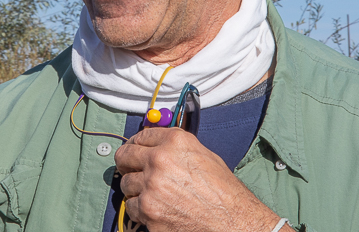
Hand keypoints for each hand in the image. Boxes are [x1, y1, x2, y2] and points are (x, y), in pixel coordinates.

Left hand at [114, 127, 282, 231]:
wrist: (234, 223)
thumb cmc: (224, 192)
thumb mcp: (203, 155)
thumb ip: (175, 146)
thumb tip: (155, 145)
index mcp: (173, 143)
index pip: (140, 136)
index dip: (135, 142)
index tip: (133, 148)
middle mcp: (159, 161)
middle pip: (124, 156)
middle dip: (126, 162)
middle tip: (128, 168)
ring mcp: (151, 188)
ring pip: (126, 184)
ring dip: (134, 188)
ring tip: (151, 193)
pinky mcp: (149, 212)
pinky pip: (132, 207)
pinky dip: (140, 209)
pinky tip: (155, 208)